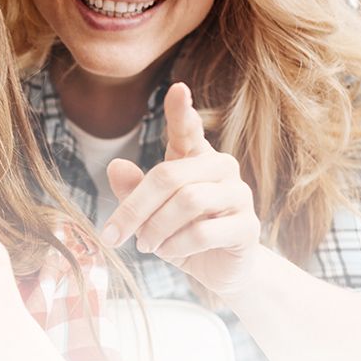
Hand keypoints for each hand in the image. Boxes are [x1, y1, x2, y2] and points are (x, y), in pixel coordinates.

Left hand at [102, 82, 260, 297]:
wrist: (218, 271)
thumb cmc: (180, 234)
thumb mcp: (149, 215)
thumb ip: (133, 191)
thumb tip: (115, 165)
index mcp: (194, 157)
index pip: (187, 129)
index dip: (181, 110)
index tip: (177, 89)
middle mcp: (220, 168)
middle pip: (169, 175)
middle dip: (135, 207)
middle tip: (113, 234)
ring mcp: (238, 195)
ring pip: (188, 201)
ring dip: (156, 228)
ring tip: (144, 245)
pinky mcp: (248, 226)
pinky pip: (204, 231)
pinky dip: (176, 245)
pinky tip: (167, 251)